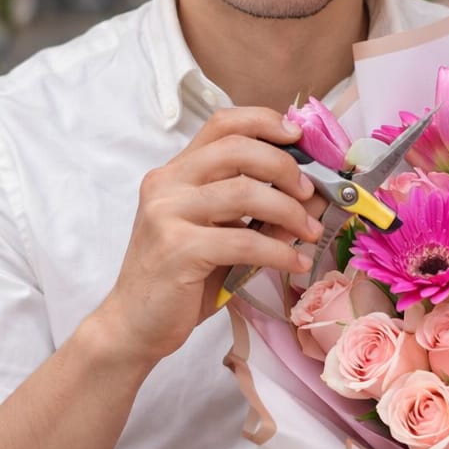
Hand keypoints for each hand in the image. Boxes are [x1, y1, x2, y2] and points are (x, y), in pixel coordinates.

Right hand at [94, 107, 321, 369]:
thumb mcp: (223, 238)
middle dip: (284, 166)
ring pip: (245, 192)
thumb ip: (259, 214)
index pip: (222, 124)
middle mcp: (167, 184)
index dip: (265, 122)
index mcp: (175, 173)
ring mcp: (168, 214)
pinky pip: (244, 241)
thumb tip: (314, 196)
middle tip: (310, 192)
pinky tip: (295, 263)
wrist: (135, 326)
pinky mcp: (177, 249)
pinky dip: (279, 251)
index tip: (298, 137)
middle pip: (237, 149)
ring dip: (289, 211)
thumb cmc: (181, 281)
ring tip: (310, 232)